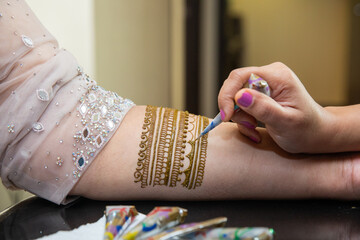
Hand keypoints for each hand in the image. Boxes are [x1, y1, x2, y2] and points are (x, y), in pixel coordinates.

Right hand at [218, 62, 332, 152]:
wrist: (316, 134)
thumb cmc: (306, 130)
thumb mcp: (285, 122)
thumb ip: (263, 108)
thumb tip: (239, 95)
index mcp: (277, 76)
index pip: (240, 76)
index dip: (228, 95)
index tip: (227, 116)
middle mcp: (269, 75)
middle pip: (235, 86)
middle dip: (235, 109)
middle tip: (248, 126)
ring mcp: (264, 84)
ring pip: (235, 97)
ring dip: (240, 117)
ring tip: (254, 130)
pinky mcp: (260, 94)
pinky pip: (240, 104)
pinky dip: (243, 119)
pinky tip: (255, 129)